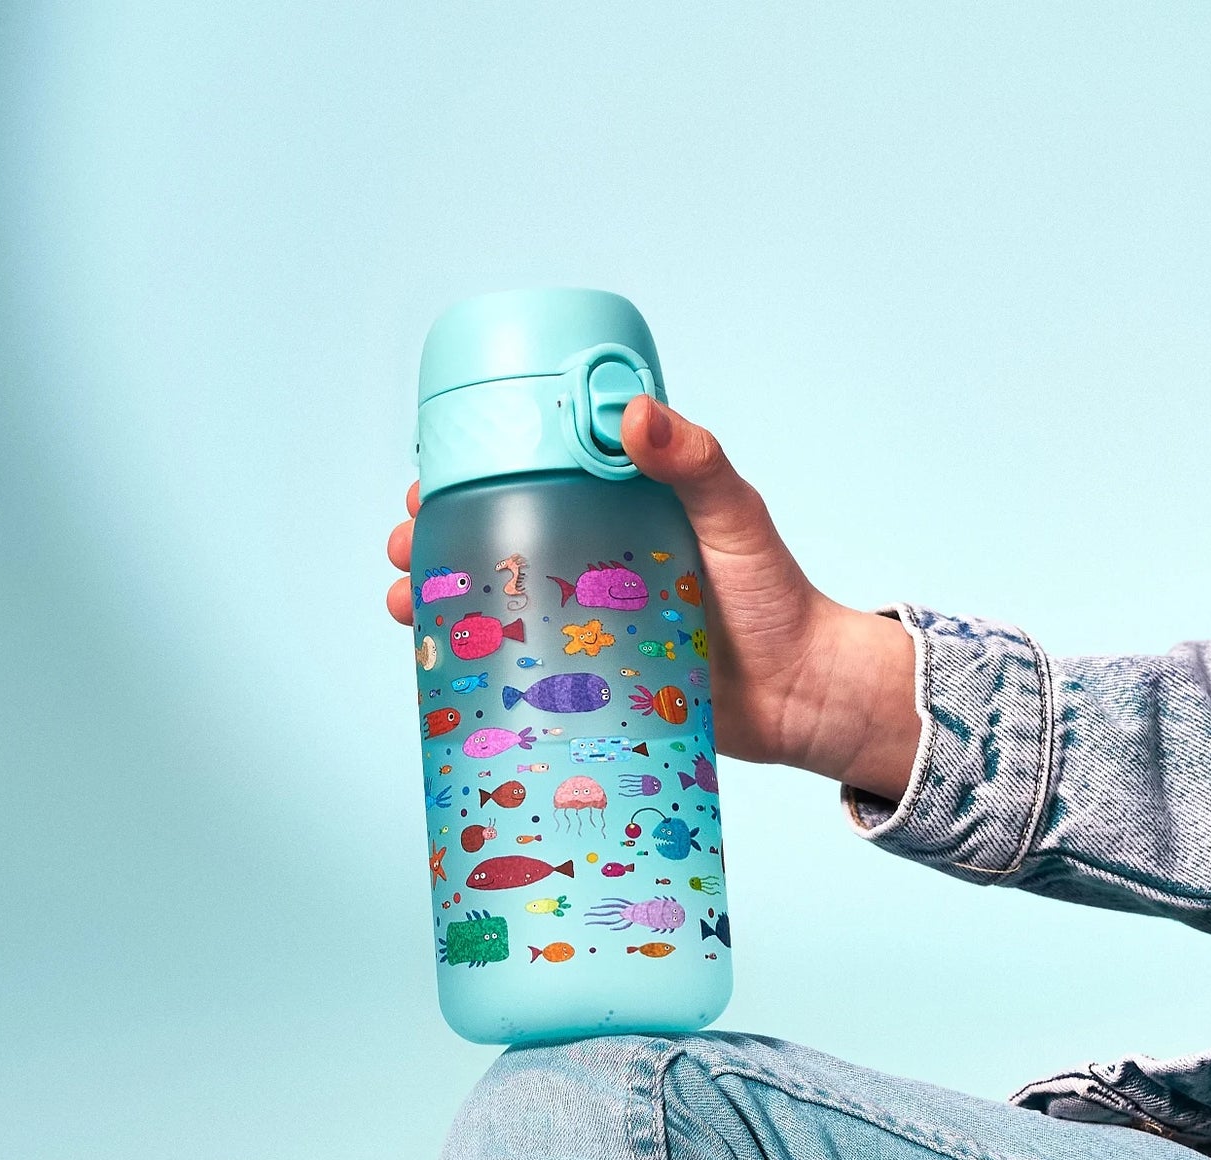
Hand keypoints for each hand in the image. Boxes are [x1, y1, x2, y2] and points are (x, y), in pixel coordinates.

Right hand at [385, 400, 920, 799]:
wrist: (804, 695)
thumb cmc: (777, 600)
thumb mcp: (734, 517)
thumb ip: (694, 464)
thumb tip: (635, 413)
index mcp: (618, 510)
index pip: (529, 478)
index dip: (471, 475)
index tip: (428, 480)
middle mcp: (596, 560)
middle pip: (498, 540)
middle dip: (437, 542)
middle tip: (406, 551)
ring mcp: (593, 621)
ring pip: (500, 603)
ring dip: (444, 601)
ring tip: (409, 607)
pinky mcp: (598, 677)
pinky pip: (530, 667)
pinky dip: (484, 665)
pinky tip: (447, 669)